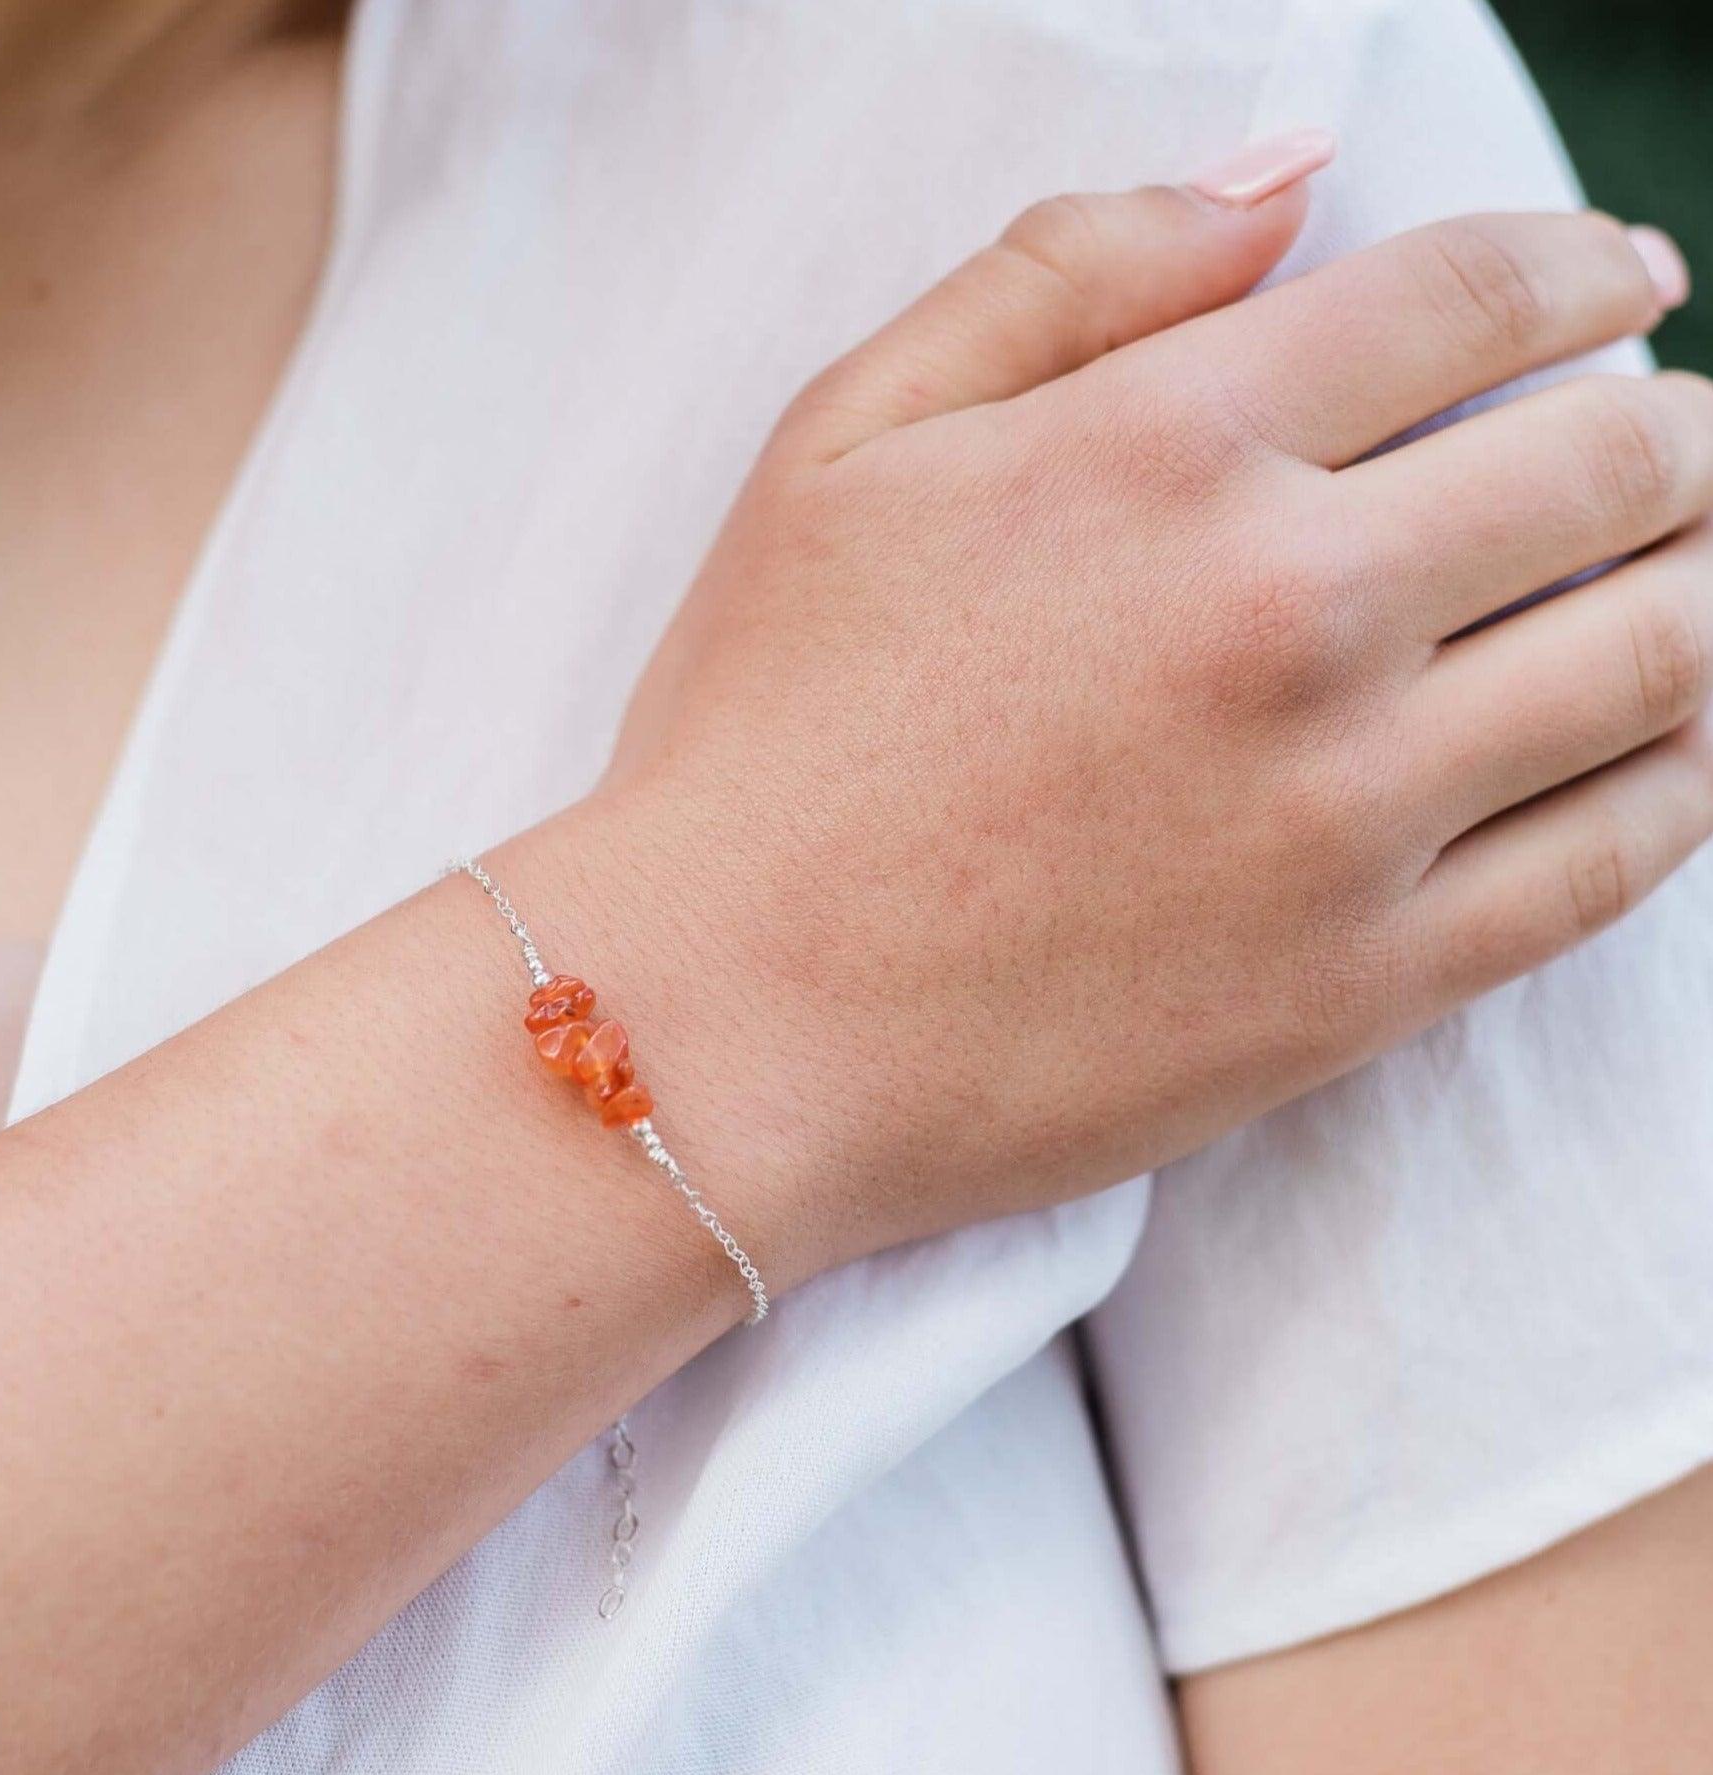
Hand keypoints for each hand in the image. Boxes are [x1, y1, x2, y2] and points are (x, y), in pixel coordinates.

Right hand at [521, 167, 1712, 1288]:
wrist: (723, 1029)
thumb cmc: (761, 738)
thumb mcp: (842, 448)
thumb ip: (1060, 274)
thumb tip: (1286, 182)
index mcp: (1166, 451)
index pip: (1478, 297)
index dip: (1587, 267)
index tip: (1627, 283)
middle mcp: (1291, 613)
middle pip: (1620, 467)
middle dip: (1679, 431)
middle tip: (1679, 445)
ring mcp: (1347, 812)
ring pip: (1659, 660)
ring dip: (1708, 589)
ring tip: (1691, 581)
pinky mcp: (1365, 984)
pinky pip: (1613, 860)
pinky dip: (1681, 778)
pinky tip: (1671, 744)